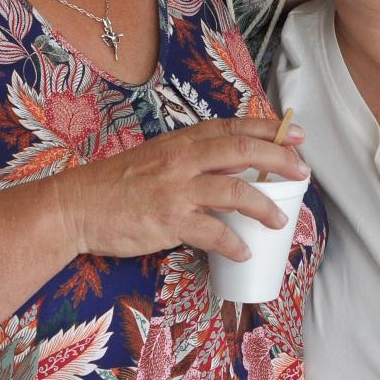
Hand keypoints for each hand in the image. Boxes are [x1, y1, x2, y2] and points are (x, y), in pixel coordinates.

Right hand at [58, 117, 309, 260]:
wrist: (77, 206)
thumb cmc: (117, 185)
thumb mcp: (157, 158)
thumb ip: (190, 159)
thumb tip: (229, 170)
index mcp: (182, 141)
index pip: (234, 127)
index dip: (269, 130)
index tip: (296, 135)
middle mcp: (183, 159)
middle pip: (243, 151)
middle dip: (280, 160)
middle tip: (302, 172)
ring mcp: (177, 189)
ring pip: (236, 191)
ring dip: (265, 207)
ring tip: (281, 220)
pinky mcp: (169, 220)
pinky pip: (213, 232)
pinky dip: (234, 243)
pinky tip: (244, 251)